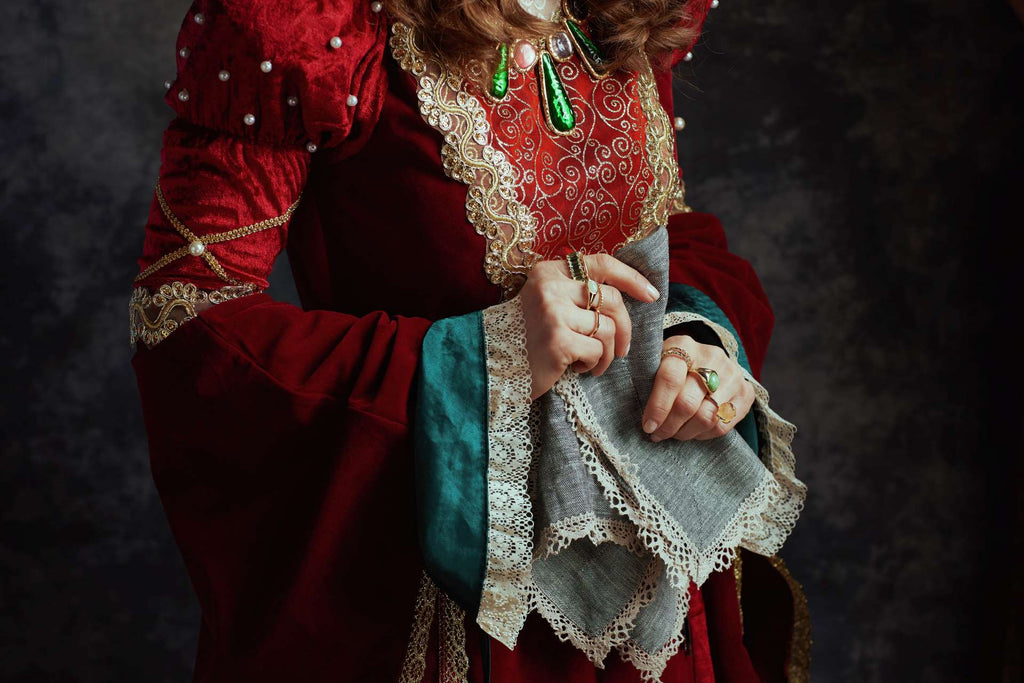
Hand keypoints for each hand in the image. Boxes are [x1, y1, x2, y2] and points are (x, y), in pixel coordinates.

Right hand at [519, 253, 659, 399]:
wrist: (492, 364)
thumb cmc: (527, 336)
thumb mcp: (546, 302)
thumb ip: (576, 293)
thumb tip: (626, 296)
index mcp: (549, 272)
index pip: (601, 263)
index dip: (631, 278)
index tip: (651, 294)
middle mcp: (551, 287)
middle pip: (611, 300)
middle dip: (624, 327)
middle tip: (622, 349)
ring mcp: (553, 313)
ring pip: (607, 329)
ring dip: (606, 353)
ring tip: (591, 363)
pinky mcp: (558, 340)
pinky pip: (596, 351)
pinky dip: (593, 365)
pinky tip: (576, 369)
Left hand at [642, 334, 754, 441]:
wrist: (709, 361)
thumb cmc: (673, 366)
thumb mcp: (658, 362)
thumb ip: (646, 379)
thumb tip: (632, 411)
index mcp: (684, 345)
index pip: (670, 379)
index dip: (657, 407)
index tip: (647, 425)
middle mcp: (712, 357)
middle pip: (688, 403)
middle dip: (669, 425)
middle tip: (657, 434)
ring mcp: (732, 375)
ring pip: (706, 417)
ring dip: (684, 433)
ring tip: (673, 434)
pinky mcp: (746, 393)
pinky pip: (722, 426)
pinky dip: (702, 434)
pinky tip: (691, 431)